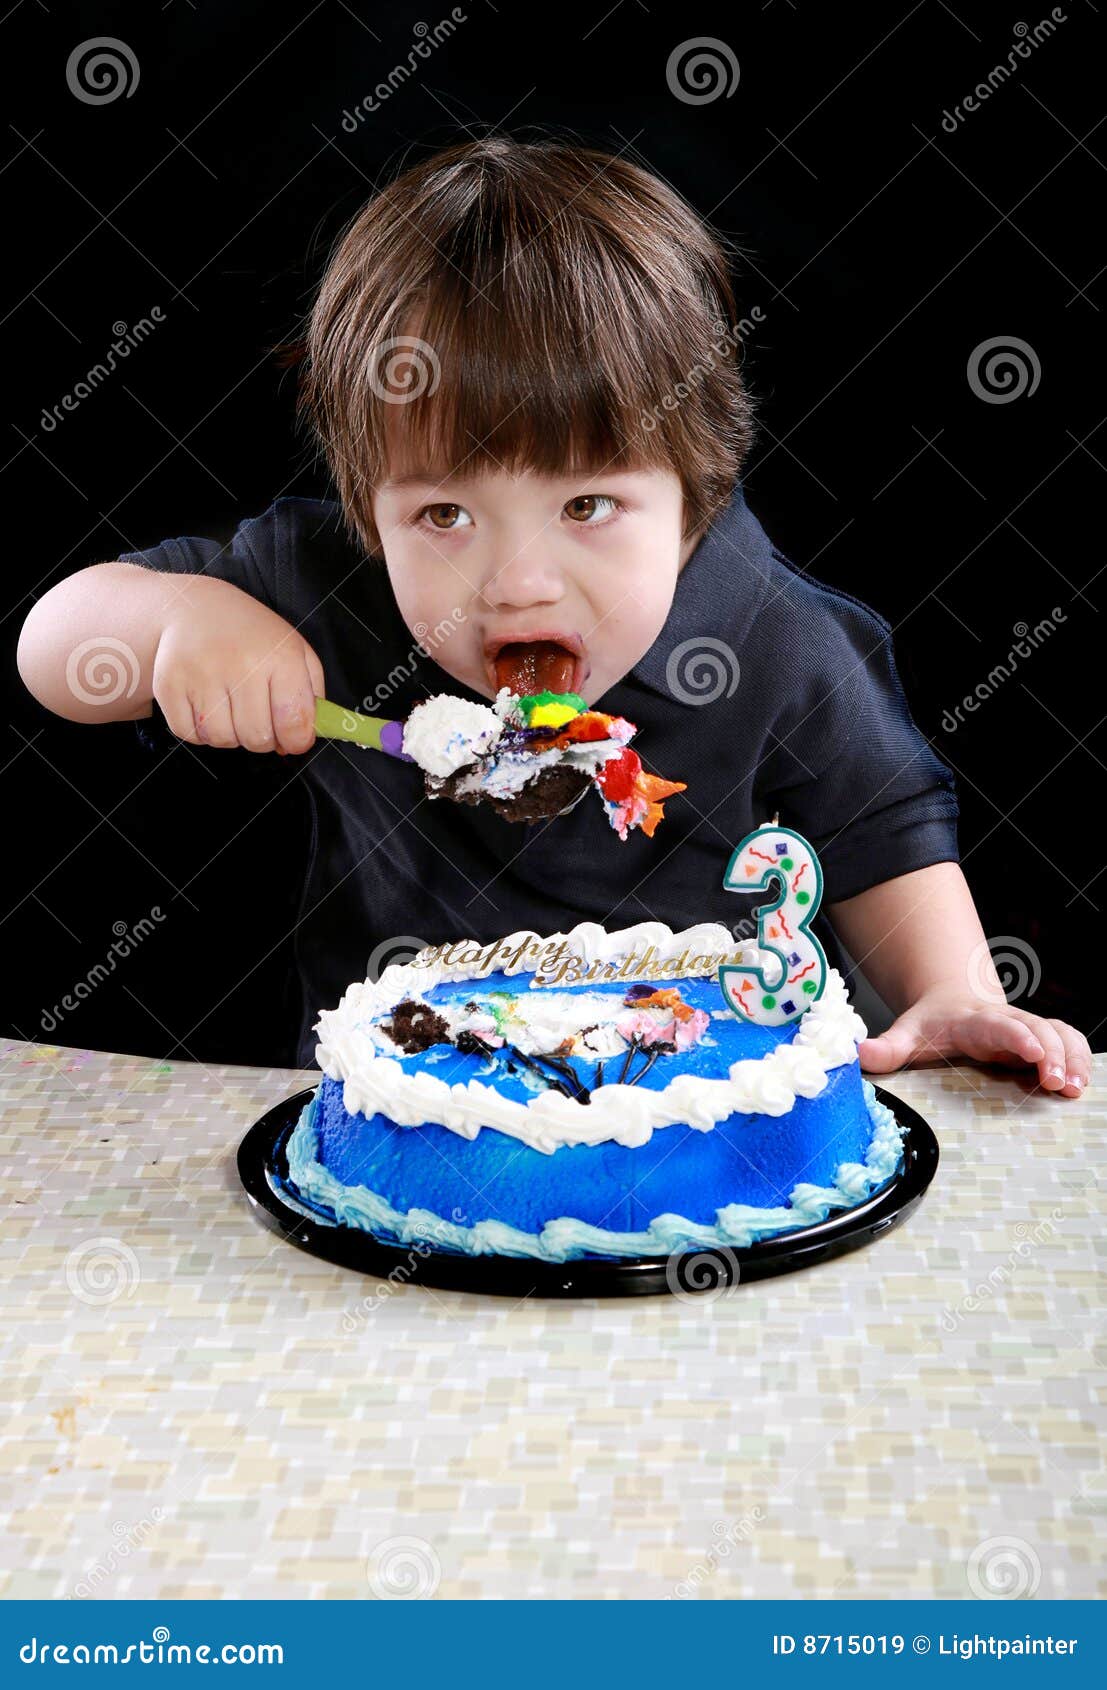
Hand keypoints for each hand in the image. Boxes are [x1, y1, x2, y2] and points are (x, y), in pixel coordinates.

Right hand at [152, 576, 324, 753]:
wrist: (193, 608)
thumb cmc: (252, 637)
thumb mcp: (296, 652)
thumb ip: (311, 698)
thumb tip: (299, 742)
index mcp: (280, 656)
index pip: (294, 721)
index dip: (296, 740)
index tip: (292, 738)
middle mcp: (241, 664)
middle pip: (257, 738)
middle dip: (261, 738)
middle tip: (257, 718)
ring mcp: (201, 674)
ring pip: (222, 740)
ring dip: (230, 735)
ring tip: (230, 708)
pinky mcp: (169, 685)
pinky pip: (189, 735)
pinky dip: (200, 732)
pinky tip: (206, 707)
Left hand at [859, 985, 1090, 1097]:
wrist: (951, 1000)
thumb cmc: (932, 1024)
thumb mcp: (908, 1033)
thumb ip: (888, 1046)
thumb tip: (861, 1054)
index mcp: (974, 1020)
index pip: (999, 1024)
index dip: (1016, 1036)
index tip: (1030, 1052)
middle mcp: (1006, 1020)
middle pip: (1037, 1028)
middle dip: (1051, 1053)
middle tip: (1057, 1084)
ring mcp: (1026, 1027)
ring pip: (1059, 1032)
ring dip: (1072, 1057)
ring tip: (1075, 1088)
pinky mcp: (1040, 1037)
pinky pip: (1069, 1039)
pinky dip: (1080, 1056)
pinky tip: (1083, 1082)